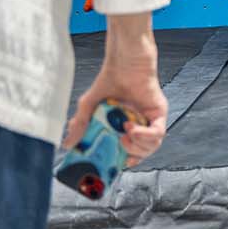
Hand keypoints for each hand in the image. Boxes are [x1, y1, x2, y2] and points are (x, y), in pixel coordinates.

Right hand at [62, 41, 166, 167]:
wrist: (124, 61)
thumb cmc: (109, 80)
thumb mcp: (88, 106)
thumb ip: (80, 125)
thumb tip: (67, 145)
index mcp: (124, 128)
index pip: (128, 153)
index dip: (122, 163)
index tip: (113, 167)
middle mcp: (140, 125)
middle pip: (142, 153)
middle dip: (131, 156)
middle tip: (118, 148)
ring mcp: (151, 120)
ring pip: (152, 146)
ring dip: (138, 146)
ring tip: (124, 136)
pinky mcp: (159, 112)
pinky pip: (159, 132)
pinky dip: (145, 135)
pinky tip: (132, 129)